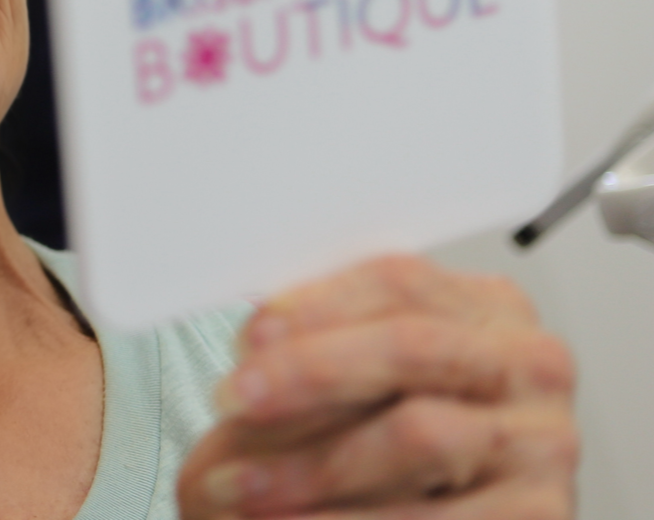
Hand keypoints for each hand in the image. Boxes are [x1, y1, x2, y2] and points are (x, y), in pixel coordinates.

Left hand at [176, 255, 576, 516]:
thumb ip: (320, 340)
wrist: (397, 514)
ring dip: (312, 464)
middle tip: (231, 399)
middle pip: (411, 347)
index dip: (315, 306)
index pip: (399, 281)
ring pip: (418, 434)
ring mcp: (545, 444)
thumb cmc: (379, 437)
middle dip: (310, 373)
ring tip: (237, 485)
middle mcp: (532, 366)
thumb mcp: (356, 377)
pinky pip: (433, 518)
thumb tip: (256, 333)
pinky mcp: (540, 515)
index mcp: (489, 308)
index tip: (246, 336)